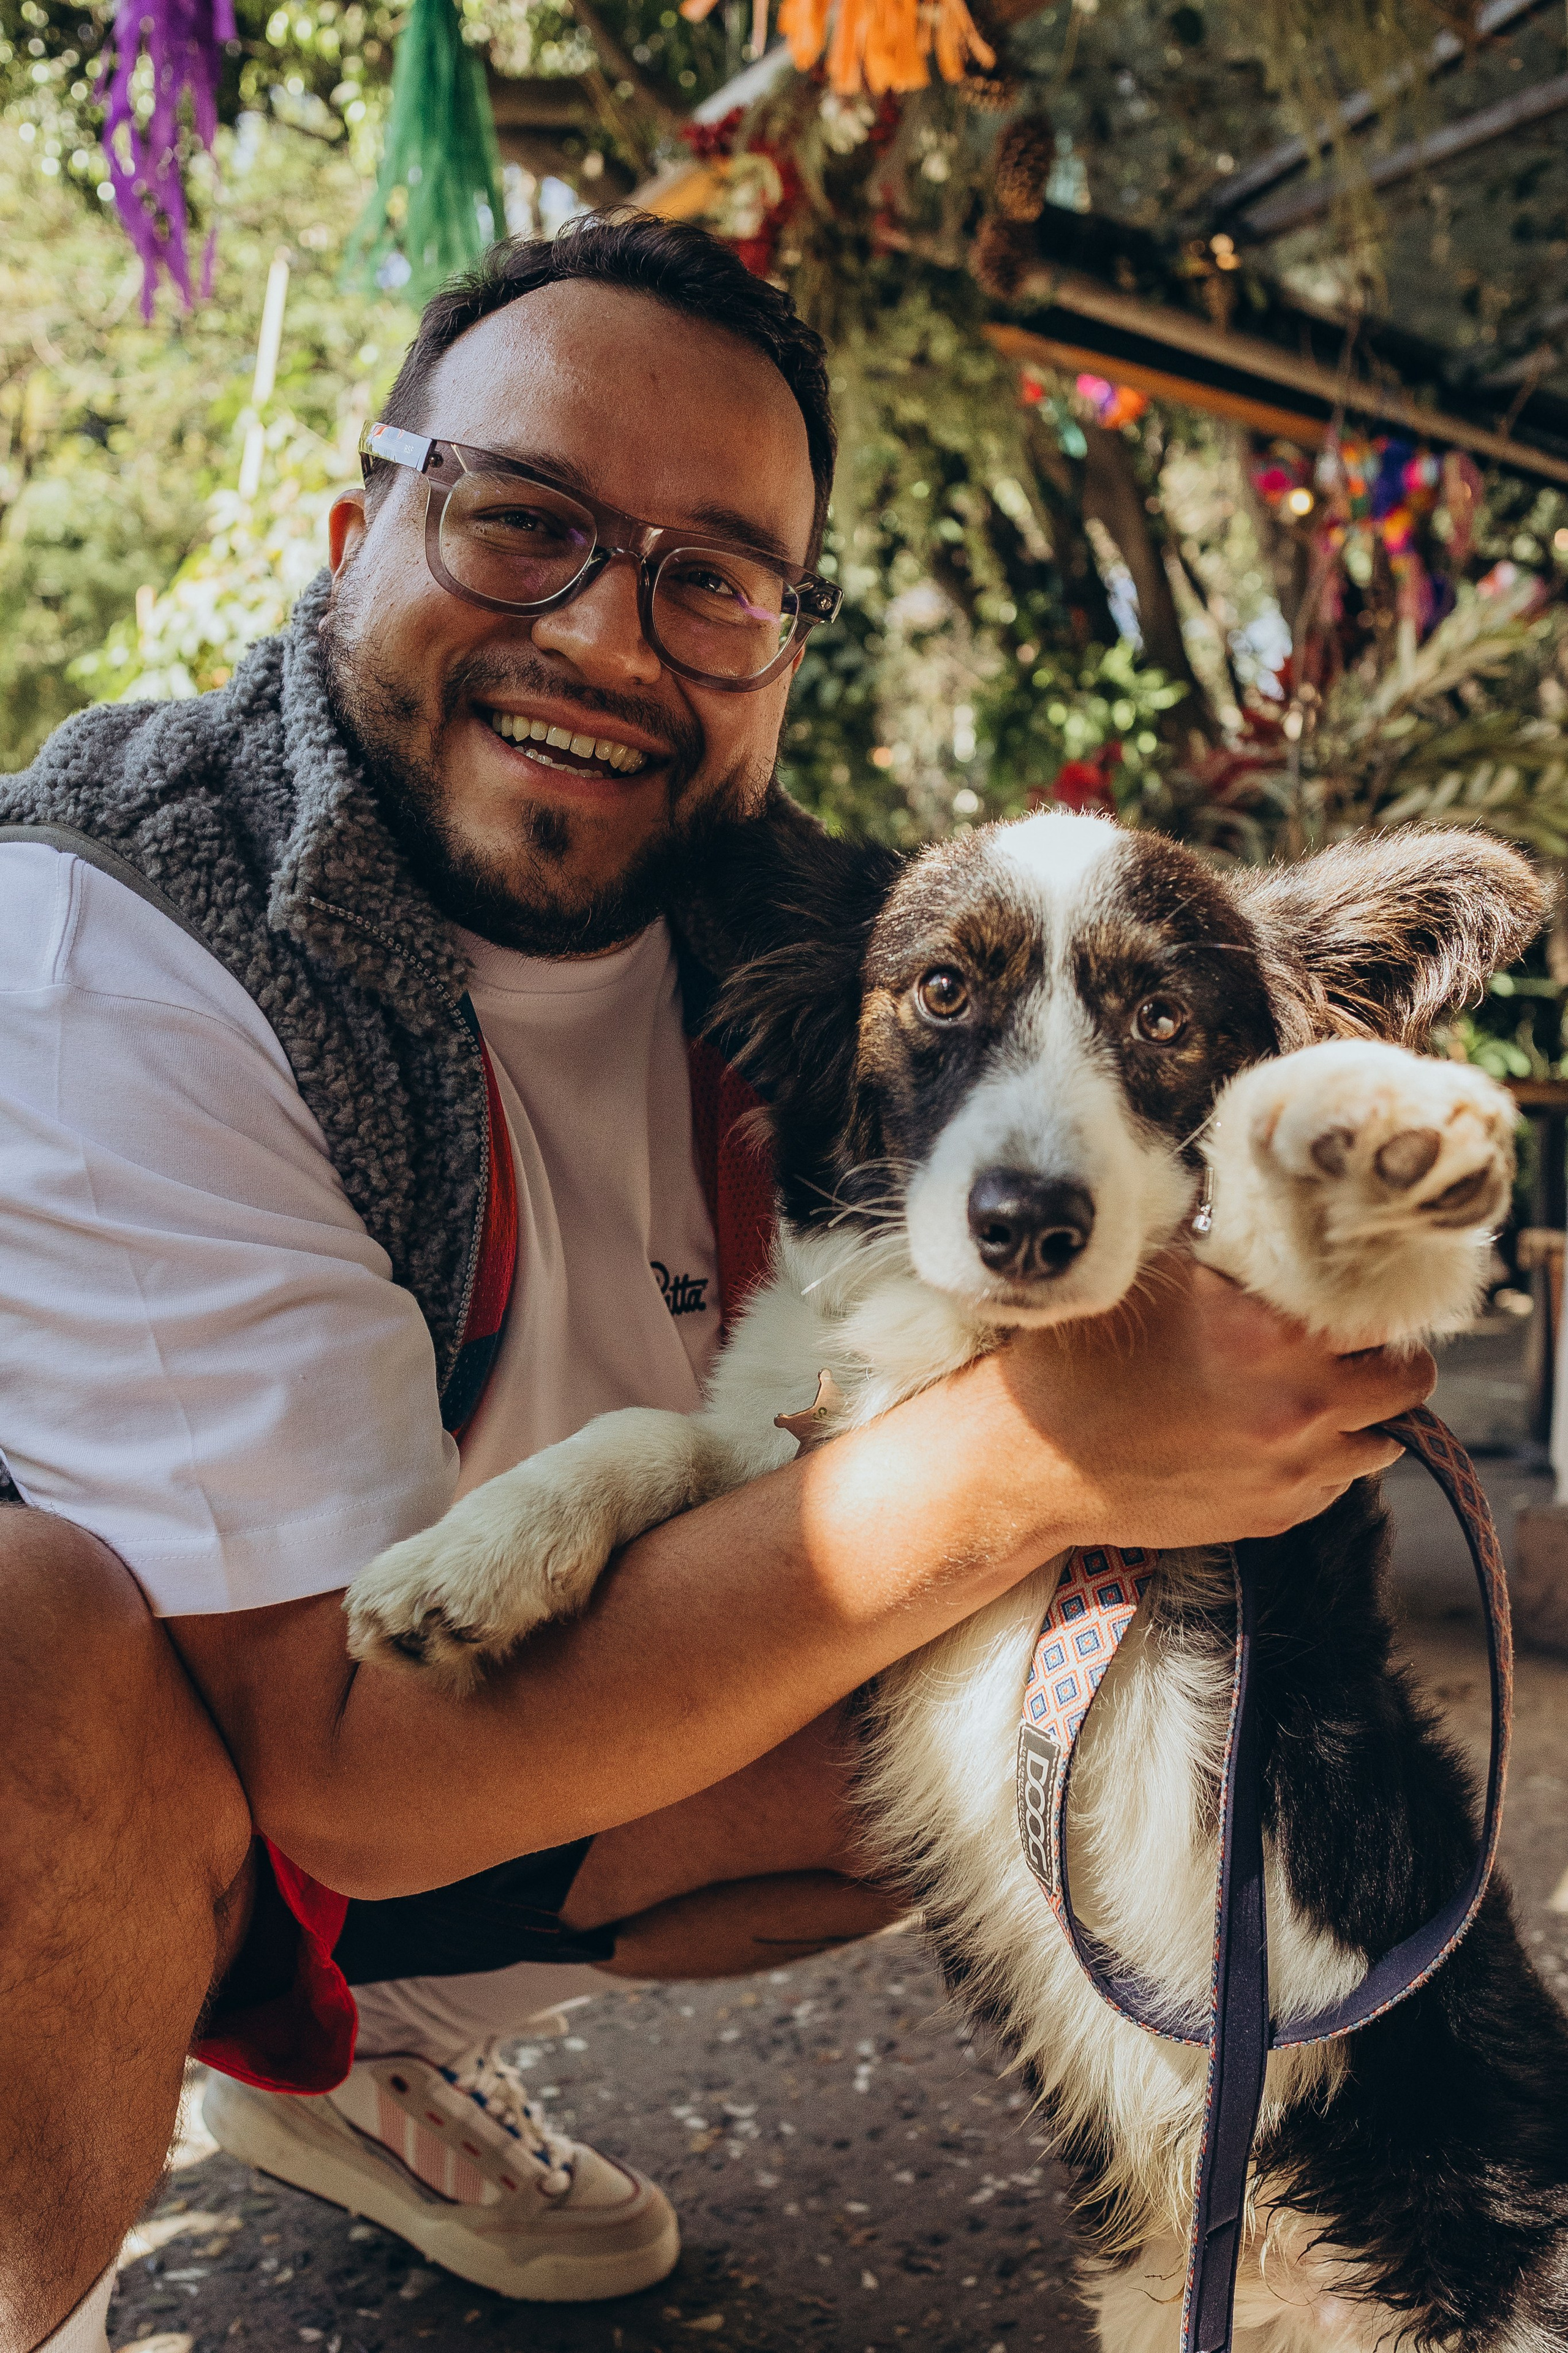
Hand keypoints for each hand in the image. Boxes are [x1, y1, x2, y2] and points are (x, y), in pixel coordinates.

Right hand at [974, 1253, 1434, 1553]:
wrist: (1029, 1461)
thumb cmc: (1080, 1358)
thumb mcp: (1150, 1275)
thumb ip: (1227, 1249)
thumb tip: (1273, 1209)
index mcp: (1273, 1334)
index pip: (1385, 1312)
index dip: (1378, 1298)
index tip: (1360, 1294)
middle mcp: (1297, 1406)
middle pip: (1407, 1382)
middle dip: (1389, 1359)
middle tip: (1356, 1345)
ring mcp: (1289, 1470)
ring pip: (1382, 1441)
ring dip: (1363, 1416)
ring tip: (1319, 1393)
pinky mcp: (1270, 1517)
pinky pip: (1335, 1488)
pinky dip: (1323, 1462)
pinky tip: (1276, 1437)